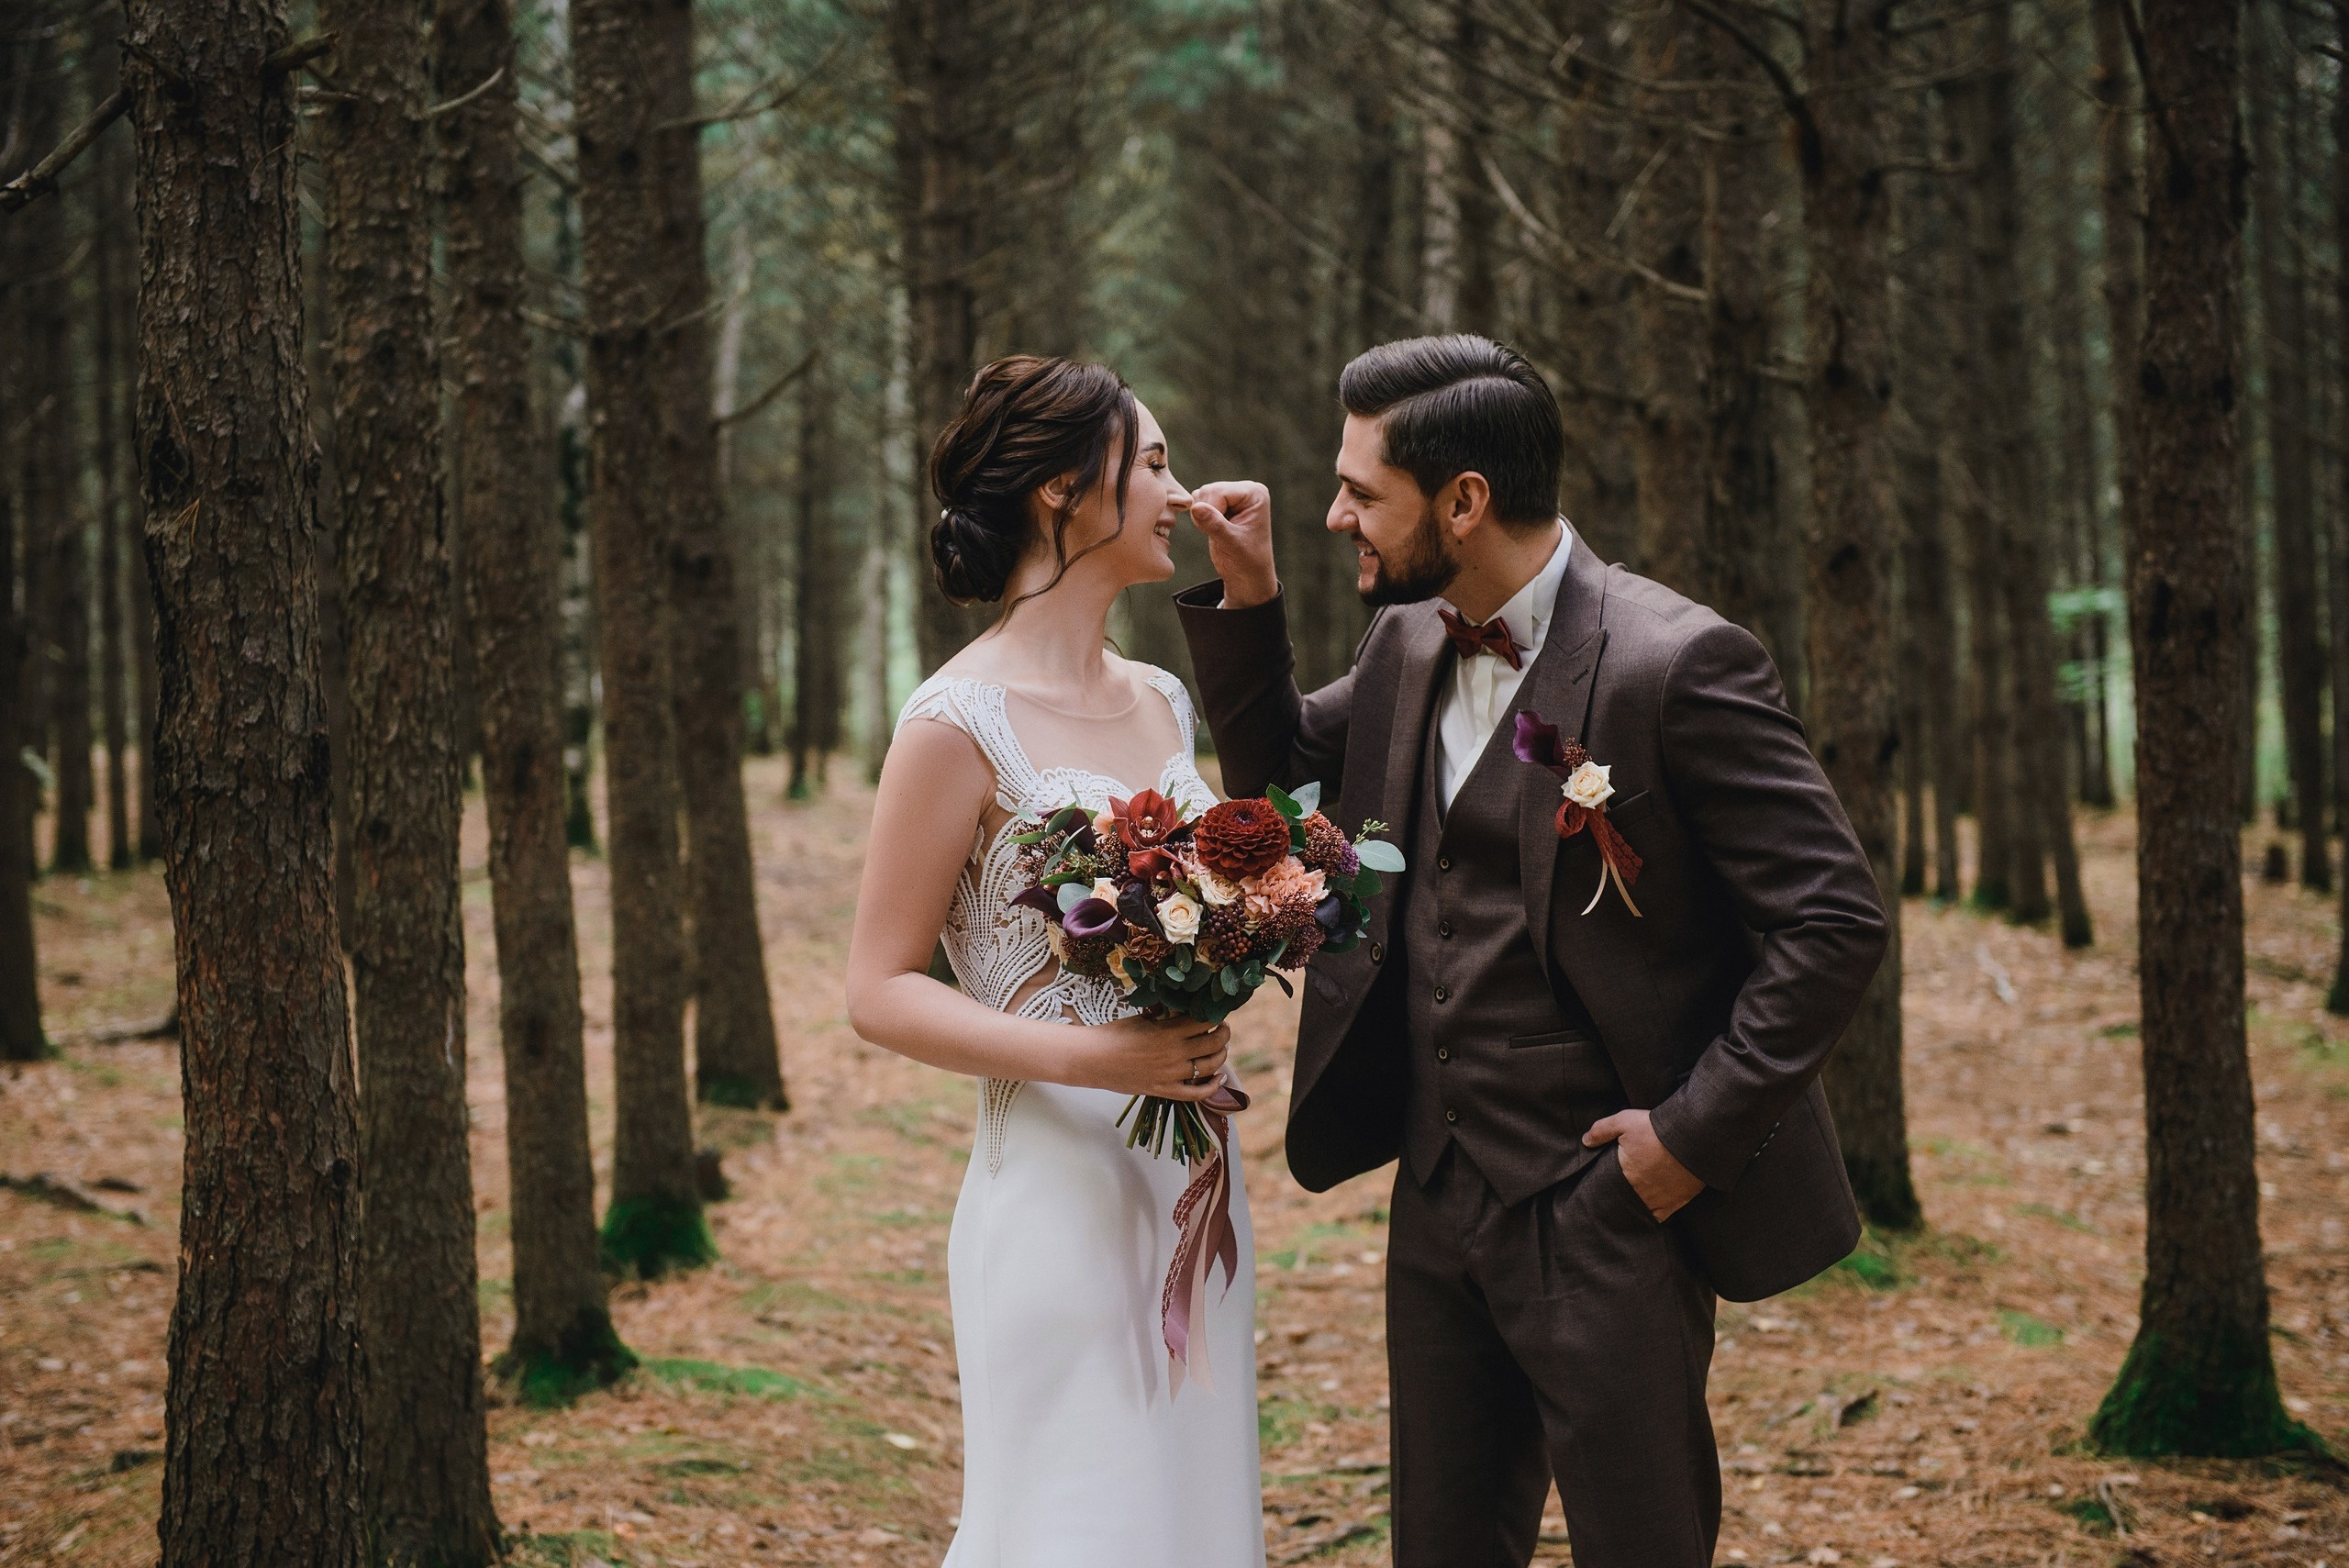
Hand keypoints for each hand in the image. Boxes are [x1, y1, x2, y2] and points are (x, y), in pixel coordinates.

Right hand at [1059, 1014, 1232, 1100]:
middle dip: (1223, 1033)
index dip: (1214, 1015)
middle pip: (1213, 1042)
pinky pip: (1196, 1094)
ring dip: (1221, 1055)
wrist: (1091, 1059)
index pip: (1203, 1021)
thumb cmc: (1113, 1035)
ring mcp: (1170, 1075)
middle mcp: (1173, 1054)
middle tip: (1222, 1028)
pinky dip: (1213, 1087)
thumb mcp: (1142, 1018)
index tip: (1215, 1012)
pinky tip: (1220, 1077)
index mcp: (1168, 1032)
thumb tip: (1183, 1008)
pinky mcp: (1164, 1090)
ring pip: (1210, 1066)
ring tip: (1221, 1047)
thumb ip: (1165, 1015)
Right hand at [1187, 481, 1276, 608]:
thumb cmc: (1247, 561)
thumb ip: (1215, 524)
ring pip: (1201, 495)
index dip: (1213, 511)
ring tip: (1217, 533)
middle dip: (1207, 513)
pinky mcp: (1221, 504)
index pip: (1220, 491)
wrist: (1247, 576)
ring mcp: (1232, 496)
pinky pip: (1198, 501)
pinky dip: (1198, 516)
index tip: (1222, 532)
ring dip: (1201, 515)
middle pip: (1209, 490)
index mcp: (1255, 494)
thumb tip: (1196, 507)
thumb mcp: (1232, 544)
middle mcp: (1244, 490)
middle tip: (1219, 534)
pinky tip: (1212, 529)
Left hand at [1583, 1109, 1704, 1221]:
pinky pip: (1660, 1217)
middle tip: (1614, 1196)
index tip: (1599, 1188)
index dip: (1603, 1188)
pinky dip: (1652, 1216)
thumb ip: (1602, 1130)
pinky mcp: (1676, 1202)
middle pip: (1623, 1200)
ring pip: (1639, 1210)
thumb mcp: (1624, 1122)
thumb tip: (1585, 1140)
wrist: (1693, 1138)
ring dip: (1634, 1207)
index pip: (1608, 1188)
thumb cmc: (1657, 1130)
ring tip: (1629, 1203)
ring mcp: (1659, 1200)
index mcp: (1625, 1175)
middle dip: (1618, 1198)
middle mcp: (1640, 1192)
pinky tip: (1647, 1213)